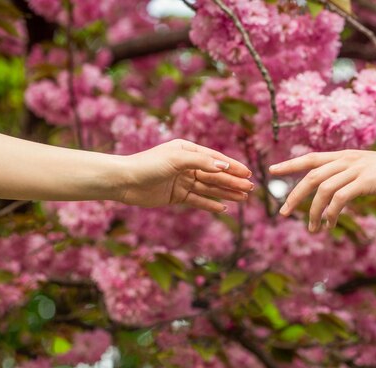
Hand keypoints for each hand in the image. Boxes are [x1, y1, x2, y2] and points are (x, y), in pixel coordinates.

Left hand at [118, 139, 252, 211]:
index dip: (233, 167)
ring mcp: (182, 181)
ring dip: (226, 193)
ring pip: (209, 188)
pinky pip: (198, 200)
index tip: (248, 174)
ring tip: (243, 198)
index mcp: (187, 151)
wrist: (124, 181)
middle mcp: (186, 165)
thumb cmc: (148, 165)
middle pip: (215, 175)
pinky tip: (224, 208)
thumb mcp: (177, 160)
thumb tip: (224, 166)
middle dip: (233, 182)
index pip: (215, 159)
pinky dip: (210, 204)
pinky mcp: (176, 196)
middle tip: (250, 189)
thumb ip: (202, 162)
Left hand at [269, 150, 375, 231]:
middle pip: (311, 175)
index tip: (272, 170)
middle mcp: (348, 159)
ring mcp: (356, 169)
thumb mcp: (370, 170)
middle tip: (282, 212)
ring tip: (311, 229)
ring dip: (313, 211)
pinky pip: (339, 198)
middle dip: (294, 195)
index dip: (290, 164)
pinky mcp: (366, 182)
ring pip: (323, 189)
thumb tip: (337, 194)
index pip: (311, 157)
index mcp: (346, 155)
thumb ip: (351, 177)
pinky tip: (329, 224)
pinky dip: (331, 213)